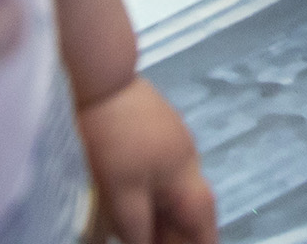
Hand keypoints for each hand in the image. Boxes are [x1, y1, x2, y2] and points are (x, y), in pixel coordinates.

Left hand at [77, 76, 216, 243]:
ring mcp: (172, 142)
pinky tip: (131, 201)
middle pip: (190, 212)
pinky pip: (160, 174)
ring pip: (173, 193)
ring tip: (143, 233)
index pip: (203, 228)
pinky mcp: (154, 131)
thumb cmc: (114, 133)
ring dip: (163, 218)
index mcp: (186, 178)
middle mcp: (187, 160)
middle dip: (178, 236)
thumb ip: (136, 226)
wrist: (103, 78)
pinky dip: (152, 196)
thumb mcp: (121, 192)